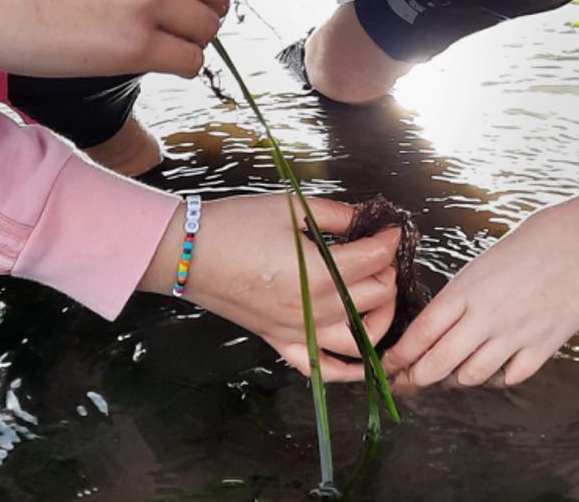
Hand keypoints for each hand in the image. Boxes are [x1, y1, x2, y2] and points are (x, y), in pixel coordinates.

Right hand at [138, 195, 400, 380]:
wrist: (187, 253)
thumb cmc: (236, 225)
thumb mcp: (291, 207)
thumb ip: (336, 214)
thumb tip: (366, 218)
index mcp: (320, 273)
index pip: (376, 260)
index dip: (390, 240)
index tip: (391, 229)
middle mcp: (316, 309)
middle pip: (377, 297)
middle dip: (389, 271)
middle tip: (380, 254)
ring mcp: (300, 331)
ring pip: (362, 341)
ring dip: (381, 319)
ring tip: (379, 296)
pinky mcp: (282, 342)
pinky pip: (322, 368)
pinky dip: (349, 371)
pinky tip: (365, 361)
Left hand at [381, 196, 578, 387]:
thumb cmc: (538, 239)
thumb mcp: (485, 260)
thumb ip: (464, 294)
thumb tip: (444, 321)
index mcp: (467, 289)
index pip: (420, 333)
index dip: (399, 356)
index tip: (390, 365)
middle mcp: (486, 316)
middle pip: (437, 363)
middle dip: (415, 379)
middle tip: (407, 383)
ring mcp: (515, 334)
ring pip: (471, 376)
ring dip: (457, 378)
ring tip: (453, 372)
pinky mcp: (544, 345)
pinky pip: (511, 376)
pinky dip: (499, 377)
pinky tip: (497, 368)